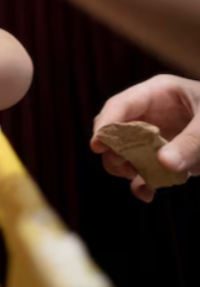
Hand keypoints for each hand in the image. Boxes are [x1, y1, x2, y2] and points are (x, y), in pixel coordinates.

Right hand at [91, 75, 199, 202]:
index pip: (120, 105)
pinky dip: (143, 183)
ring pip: (126, 152)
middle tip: (122, 167)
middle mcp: (151, 113)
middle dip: (115, 150)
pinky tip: (148, 193)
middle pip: (117, 130)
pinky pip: (144, 170)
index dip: (106, 124)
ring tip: (140, 180)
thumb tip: (163, 164)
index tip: (97, 145)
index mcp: (158, 93)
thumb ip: (191, 143)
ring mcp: (157, 135)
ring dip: (127, 168)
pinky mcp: (166, 155)